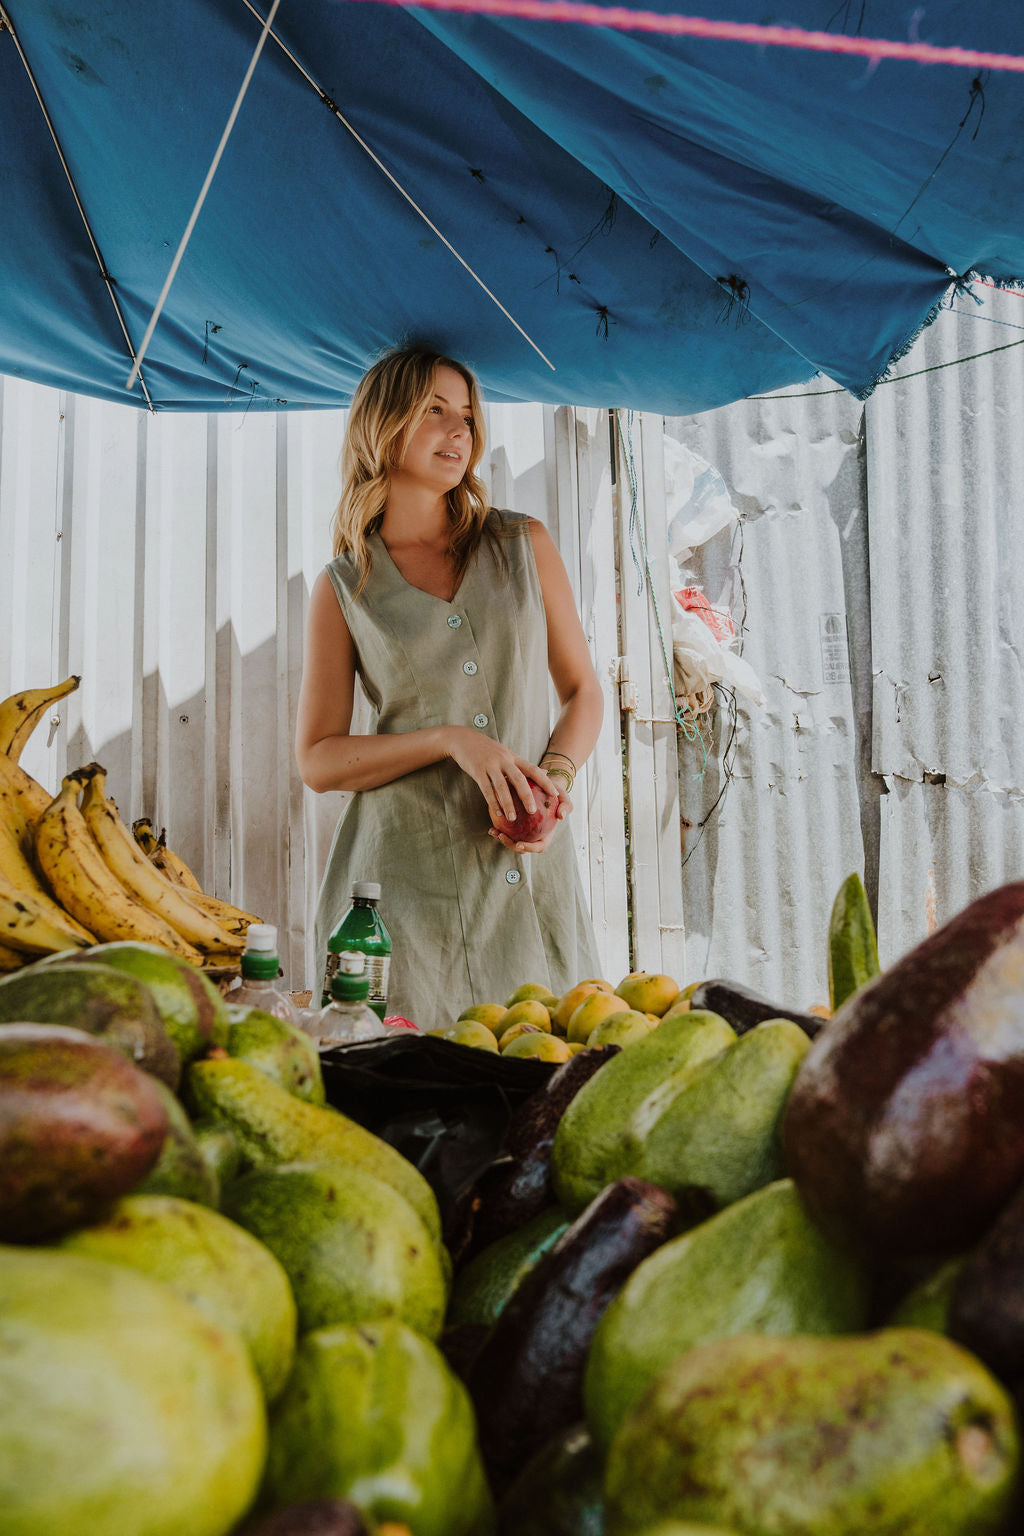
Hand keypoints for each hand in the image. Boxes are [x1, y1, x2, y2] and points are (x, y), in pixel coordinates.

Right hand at [444, 727, 563, 842]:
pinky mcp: (478, 771)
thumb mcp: (506, 754)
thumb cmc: (487, 750)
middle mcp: (504, 760)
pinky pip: (486, 789)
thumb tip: (543, 772)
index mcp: (513, 757)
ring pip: (501, 787)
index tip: (555, 794)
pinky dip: (492, 802)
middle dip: (527, 796)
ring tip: (513, 818)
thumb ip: (521, 764)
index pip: (532, 769)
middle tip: (533, 812)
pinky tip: (497, 813)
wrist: (464, 739)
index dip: (545, 781)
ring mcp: (490, 765)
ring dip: (508, 803)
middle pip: (519, 779)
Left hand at [489, 785, 571, 854]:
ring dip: (501, 838)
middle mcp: (534, 835)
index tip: (520, 843)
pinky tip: (492, 821)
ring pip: (512, 839)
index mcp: (546, 834)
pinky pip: (506, 828)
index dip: (529, 848)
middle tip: (501, 836)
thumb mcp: (564, 797)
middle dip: (510, 845)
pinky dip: (499, 827)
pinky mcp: (515, 824)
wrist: (545, 785)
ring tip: (493, 831)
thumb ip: (566, 806)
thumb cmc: (555, 793)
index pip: (538, 847)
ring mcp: (524, 831)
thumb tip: (561, 816)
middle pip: (521, 847)